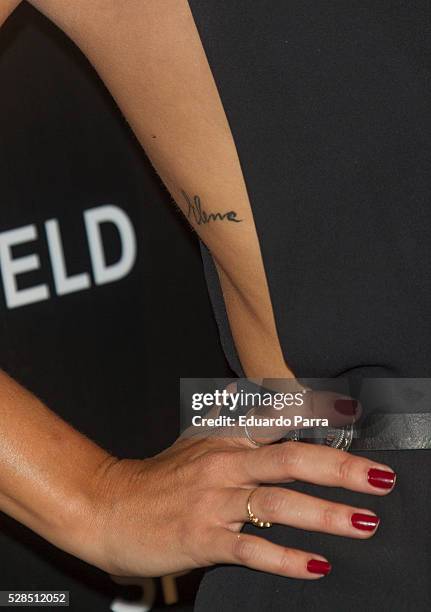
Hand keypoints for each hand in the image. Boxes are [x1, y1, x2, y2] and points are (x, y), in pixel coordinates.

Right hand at [86, 388, 395, 579]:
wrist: (110, 506)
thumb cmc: (158, 475)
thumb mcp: (191, 437)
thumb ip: (222, 413)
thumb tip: (244, 388)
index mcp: (226, 438)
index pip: (278, 419)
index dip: (317, 413)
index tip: (354, 413)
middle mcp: (224, 464)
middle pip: (289, 459)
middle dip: (338, 467)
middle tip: (380, 477)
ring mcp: (214, 501)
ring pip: (276, 503)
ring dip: (324, 514)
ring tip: (364, 523)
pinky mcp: (202, 538)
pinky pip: (251, 549)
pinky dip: (285, 558)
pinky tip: (317, 565)